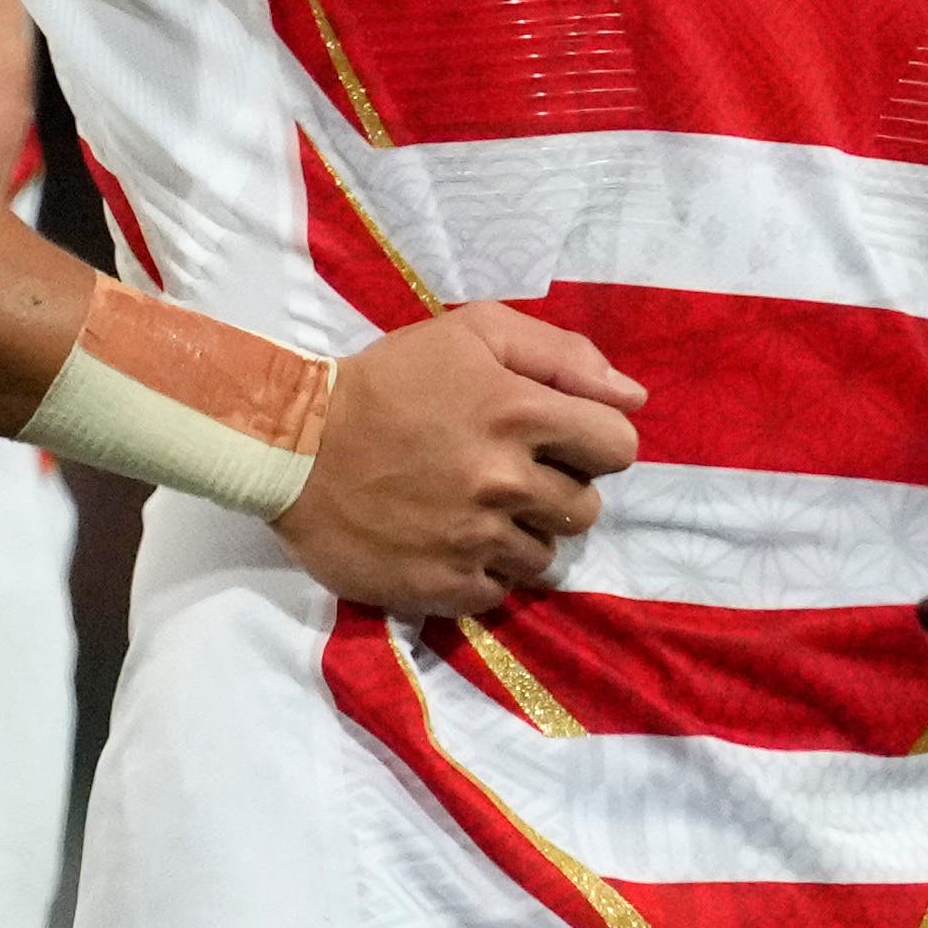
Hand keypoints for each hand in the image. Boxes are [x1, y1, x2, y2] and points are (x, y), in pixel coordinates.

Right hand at [284, 303, 643, 618]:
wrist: (293, 446)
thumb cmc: (388, 381)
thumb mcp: (471, 334)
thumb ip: (561, 356)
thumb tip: (634, 398)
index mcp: (519, 413)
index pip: (618, 446)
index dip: (594, 441)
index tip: (558, 439)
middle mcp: (505, 481)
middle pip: (586, 508)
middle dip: (557, 489)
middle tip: (507, 473)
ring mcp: (474, 540)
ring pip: (546, 555)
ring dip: (522, 533)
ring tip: (475, 508)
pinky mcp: (442, 586)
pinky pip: (501, 593)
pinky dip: (484, 571)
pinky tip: (451, 540)